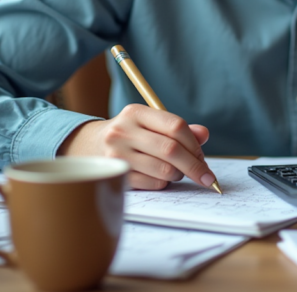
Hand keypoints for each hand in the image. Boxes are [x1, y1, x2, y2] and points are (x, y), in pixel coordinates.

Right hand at [58, 103, 217, 189]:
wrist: (89, 148)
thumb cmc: (131, 135)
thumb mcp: (151, 124)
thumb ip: (178, 129)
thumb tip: (204, 135)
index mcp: (136, 113)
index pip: (176, 126)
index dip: (195, 144)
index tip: (204, 157)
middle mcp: (123, 131)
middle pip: (172, 150)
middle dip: (195, 166)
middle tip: (207, 177)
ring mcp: (117, 155)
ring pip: (165, 170)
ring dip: (178, 175)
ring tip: (176, 172)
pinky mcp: (116, 176)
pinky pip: (153, 184)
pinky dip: (163, 183)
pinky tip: (159, 178)